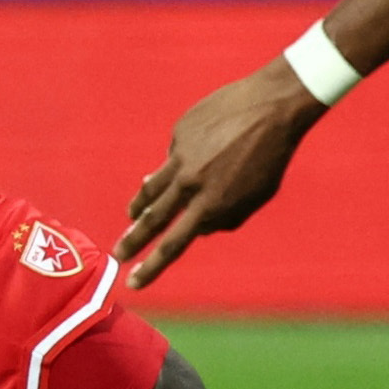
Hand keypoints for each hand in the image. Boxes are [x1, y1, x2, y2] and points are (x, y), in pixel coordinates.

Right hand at [121, 62, 324, 285]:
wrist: (272, 106)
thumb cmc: (270, 157)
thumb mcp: (254, 196)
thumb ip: (224, 216)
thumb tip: (196, 228)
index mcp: (211, 204)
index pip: (173, 244)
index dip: (152, 266)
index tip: (133, 282)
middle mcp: (190, 182)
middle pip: (152, 219)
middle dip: (132, 240)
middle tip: (117, 255)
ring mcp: (181, 155)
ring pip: (151, 187)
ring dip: (139, 205)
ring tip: (132, 215)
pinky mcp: (179, 133)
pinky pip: (174, 156)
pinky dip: (180, 162)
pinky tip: (200, 151)